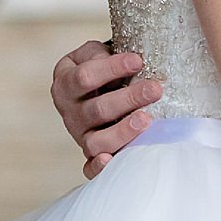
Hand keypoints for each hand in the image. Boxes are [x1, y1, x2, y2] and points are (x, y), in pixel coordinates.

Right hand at [50, 40, 160, 179]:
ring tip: (147, 120)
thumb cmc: (97, 68)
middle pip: (97, 109)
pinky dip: (99, 167)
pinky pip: (90, 167)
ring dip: (123, 131)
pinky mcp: (89, 154)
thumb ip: (102, 54)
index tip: (138, 61)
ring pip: (96, 141)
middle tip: (155, 89)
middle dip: (129, 99)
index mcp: (66, 82)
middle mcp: (69, 111)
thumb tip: (130, 62)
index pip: (85, 77)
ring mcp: (79, 135)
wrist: (90, 88)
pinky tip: (111, 160)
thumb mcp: (93, 53)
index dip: (112, 69)